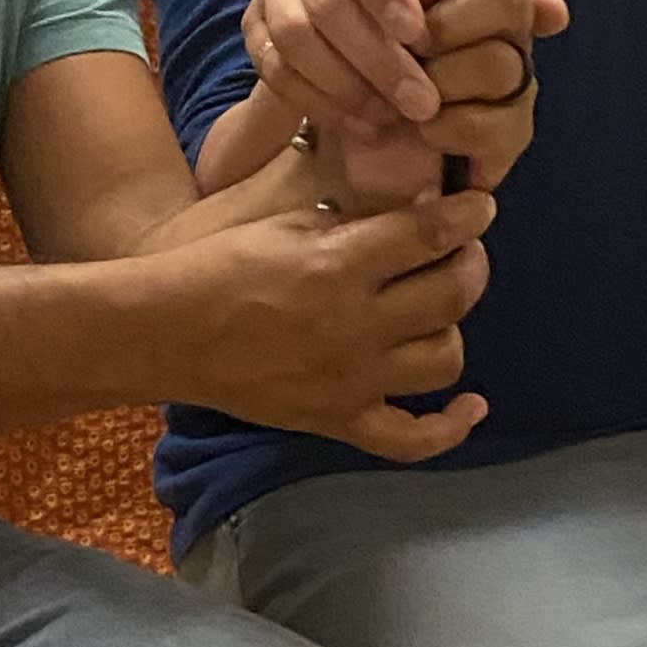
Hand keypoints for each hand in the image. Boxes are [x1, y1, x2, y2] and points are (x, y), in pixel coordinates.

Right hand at [170, 187, 496, 461]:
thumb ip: (350, 222)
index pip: (428, 235)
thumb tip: (409, 216)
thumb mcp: (284, 223)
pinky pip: (410, 439)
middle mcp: (354, 326)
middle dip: (470, 264)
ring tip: (442, 306)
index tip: (479, 207)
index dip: (466, 217)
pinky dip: (449, 427)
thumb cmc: (219, 265)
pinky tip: (471, 404)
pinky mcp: (338, 419)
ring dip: (454, 327)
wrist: (167, 332)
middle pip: (450, 296)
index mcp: (337, 265)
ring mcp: (351, 380)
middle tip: (463, 251)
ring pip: (444, 360)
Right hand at [245, 0, 566, 175]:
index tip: (423, 36)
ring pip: (293, 35)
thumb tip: (552, 8)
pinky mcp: (253, 25)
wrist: (373, 16)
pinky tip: (356, 122)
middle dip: (376, 57)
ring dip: (345, 83)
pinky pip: (272, 66)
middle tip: (420, 103)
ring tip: (390, 118)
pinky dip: (314, 98)